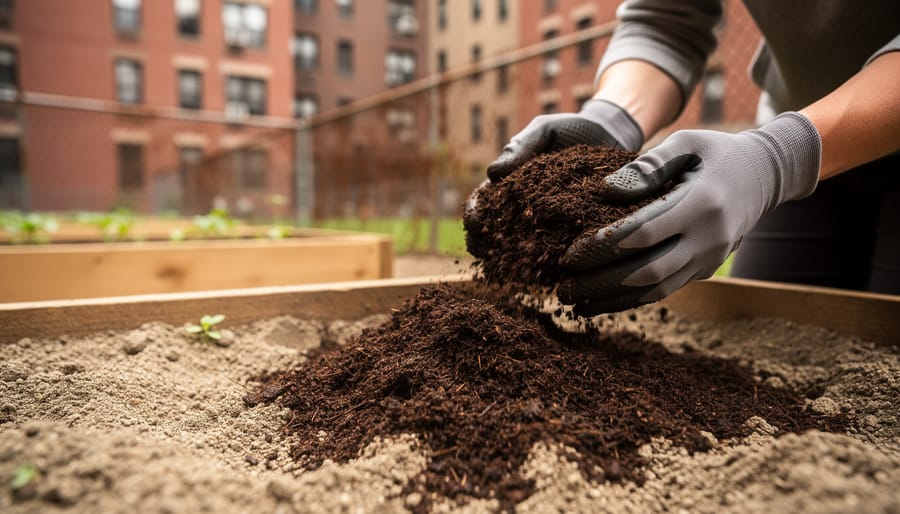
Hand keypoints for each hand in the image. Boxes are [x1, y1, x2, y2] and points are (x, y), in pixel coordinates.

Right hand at [465, 99, 642, 255]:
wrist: (612, 136)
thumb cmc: (571, 130)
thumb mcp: (543, 131)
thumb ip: (520, 147)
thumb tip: (492, 173)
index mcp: (509, 186)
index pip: (483, 203)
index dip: (474, 214)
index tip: (475, 221)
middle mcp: (524, 210)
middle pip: (494, 234)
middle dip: (484, 245)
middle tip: (484, 252)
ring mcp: (546, 225)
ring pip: (521, 251)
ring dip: (511, 263)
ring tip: (510, 269)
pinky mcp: (570, 236)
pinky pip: (555, 256)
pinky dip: (547, 268)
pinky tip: (545, 274)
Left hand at [558, 112, 821, 314]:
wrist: (766, 175)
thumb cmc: (717, 153)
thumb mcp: (685, 143)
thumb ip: (646, 166)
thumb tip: (605, 191)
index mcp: (701, 203)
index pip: (644, 233)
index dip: (604, 247)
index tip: (570, 254)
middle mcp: (709, 238)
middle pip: (647, 271)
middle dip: (601, 282)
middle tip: (563, 287)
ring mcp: (710, 258)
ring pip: (657, 290)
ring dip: (613, 300)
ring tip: (575, 303)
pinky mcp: (706, 270)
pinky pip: (666, 290)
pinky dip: (632, 300)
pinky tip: (602, 302)